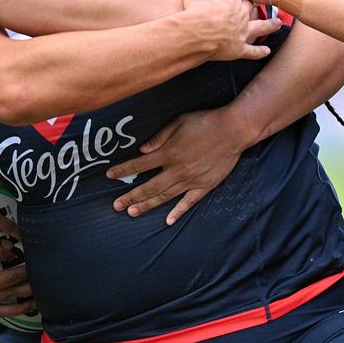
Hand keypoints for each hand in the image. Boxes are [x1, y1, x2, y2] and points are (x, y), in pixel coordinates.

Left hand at [106, 107, 247, 224]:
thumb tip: (141, 151)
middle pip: (148, 186)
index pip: (139, 165)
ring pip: (165, 196)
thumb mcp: (178, 122)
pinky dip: (178, 212)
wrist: (233, 130)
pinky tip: (168, 220)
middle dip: (130, 196)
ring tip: (132, 212)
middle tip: (116, 205)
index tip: (110, 175)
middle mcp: (177, 170)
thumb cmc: (205, 122)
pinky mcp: (205, 185)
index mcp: (169, 153)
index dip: (123, 170)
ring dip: (147, 205)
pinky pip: (189, 202)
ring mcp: (191, 180)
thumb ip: (159, 137)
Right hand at [174, 0, 280, 60]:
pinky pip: (252, 51)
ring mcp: (242, 30)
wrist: (196, 29)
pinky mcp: (239, 48)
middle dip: (255, 3)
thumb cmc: (194, 7)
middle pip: (250, 6)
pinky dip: (259, 51)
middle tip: (262, 1)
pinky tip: (266, 51)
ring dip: (269, 25)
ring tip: (277, 23)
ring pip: (259, 26)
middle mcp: (240, 13)